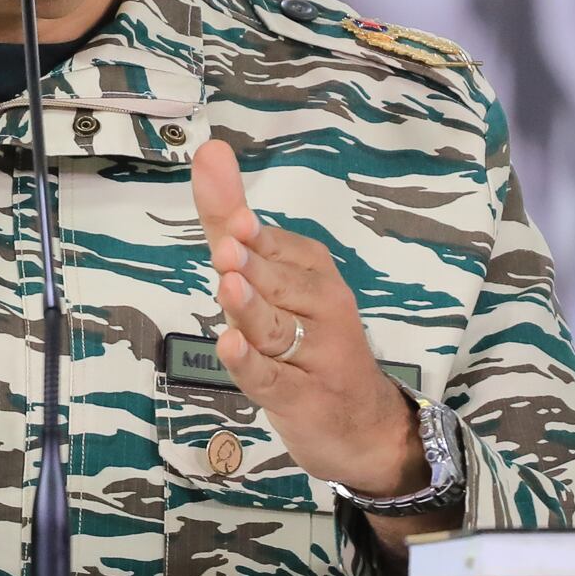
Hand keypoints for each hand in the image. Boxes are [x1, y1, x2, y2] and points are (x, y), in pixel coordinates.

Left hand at [189, 139, 424, 499]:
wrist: (365, 426)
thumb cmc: (308, 340)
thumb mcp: (271, 278)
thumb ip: (233, 219)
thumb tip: (209, 149)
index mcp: (315, 272)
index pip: (278, 247)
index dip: (248, 234)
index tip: (236, 219)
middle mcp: (321, 308)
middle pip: (279, 285)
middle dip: (254, 267)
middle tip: (229, 246)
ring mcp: (313, 356)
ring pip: (275, 328)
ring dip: (252, 308)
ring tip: (229, 285)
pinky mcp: (300, 399)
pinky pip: (272, 379)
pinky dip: (250, 365)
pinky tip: (231, 348)